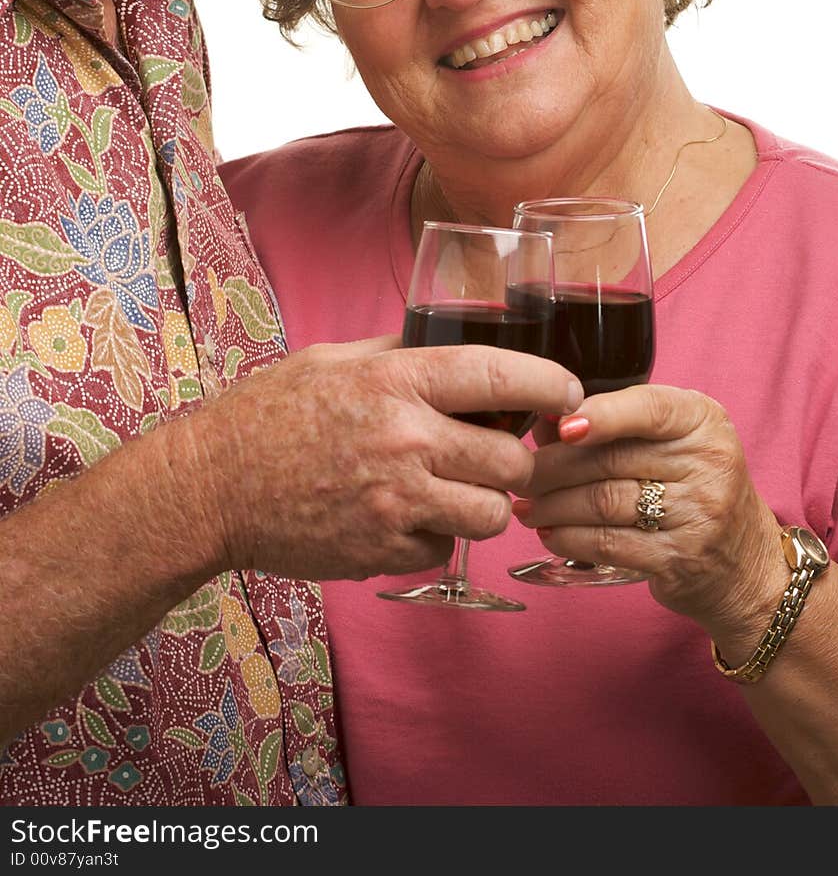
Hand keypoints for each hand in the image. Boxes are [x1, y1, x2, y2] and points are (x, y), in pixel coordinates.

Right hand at [193, 337, 582, 583]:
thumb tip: (454, 344)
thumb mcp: (334, 360)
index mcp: (397, 382)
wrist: (212, 486)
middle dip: (516, 459)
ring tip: (454, 489)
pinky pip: (444, 548)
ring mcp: (396, 502)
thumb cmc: (270, 414)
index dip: (551, 386)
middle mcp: (406, 440)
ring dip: (484, 503)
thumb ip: (399, 353)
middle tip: (498, 454)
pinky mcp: (383, 550)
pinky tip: (405, 515)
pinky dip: (436, 536)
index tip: (569, 395)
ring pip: (492, 514)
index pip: (503, 378)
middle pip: (512, 460)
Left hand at [516, 385, 781, 636]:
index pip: (648, 409)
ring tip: (526, 504)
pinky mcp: (680, 559)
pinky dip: (570, 538)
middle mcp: (708, 463)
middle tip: (518, 472)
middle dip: (553, 466)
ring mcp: (698, 514)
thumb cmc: (693, 485)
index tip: (559, 426)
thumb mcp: (671, 439)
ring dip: (553, 505)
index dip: (600, 416)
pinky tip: (549, 533)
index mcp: (703, 421)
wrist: (745, 563)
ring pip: (604, 502)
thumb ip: (616, 423)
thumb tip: (543, 420)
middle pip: (612, 459)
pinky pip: (609, 544)